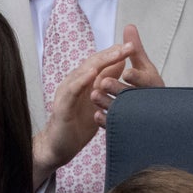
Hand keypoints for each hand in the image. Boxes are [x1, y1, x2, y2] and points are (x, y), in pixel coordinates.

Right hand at [32, 42, 132, 186]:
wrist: (59, 147)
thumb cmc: (77, 125)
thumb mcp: (97, 102)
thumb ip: (106, 83)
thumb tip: (120, 64)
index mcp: (83, 82)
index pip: (100, 63)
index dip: (116, 54)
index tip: (133, 46)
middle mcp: (74, 83)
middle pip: (94, 63)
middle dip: (112, 53)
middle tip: (130, 46)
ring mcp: (67, 93)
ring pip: (83, 72)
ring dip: (101, 62)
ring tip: (117, 54)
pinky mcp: (62, 105)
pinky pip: (72, 90)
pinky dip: (82, 80)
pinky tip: (93, 74)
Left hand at [91, 24, 164, 127]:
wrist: (155, 117)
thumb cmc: (148, 87)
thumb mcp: (144, 67)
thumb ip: (135, 49)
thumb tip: (128, 25)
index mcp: (151, 84)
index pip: (144, 80)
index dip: (136, 77)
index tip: (127, 73)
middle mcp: (144, 100)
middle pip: (130, 96)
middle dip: (117, 89)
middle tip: (104, 83)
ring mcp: (134, 115)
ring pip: (120, 110)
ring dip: (107, 102)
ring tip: (94, 95)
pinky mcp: (125, 126)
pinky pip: (115, 125)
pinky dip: (106, 120)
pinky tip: (96, 115)